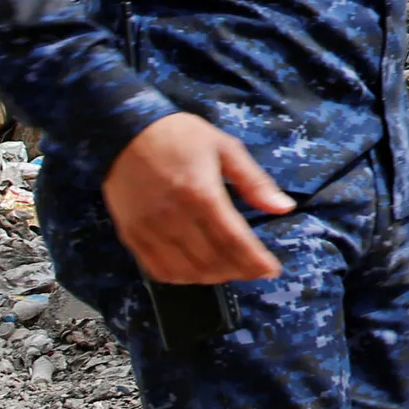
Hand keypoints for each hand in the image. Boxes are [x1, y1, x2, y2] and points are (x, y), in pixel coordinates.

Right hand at [103, 113, 294, 284]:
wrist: (123, 131)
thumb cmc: (180, 136)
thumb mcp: (225, 148)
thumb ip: (254, 182)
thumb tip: (285, 207)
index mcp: (201, 194)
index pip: (233, 240)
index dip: (255, 261)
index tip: (272, 270)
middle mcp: (174, 217)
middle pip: (212, 260)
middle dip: (239, 271)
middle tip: (255, 270)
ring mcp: (150, 229)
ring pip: (186, 270)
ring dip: (213, 278)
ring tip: (231, 271)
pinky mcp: (132, 235)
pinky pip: (158, 269)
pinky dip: (182, 277)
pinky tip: (198, 272)